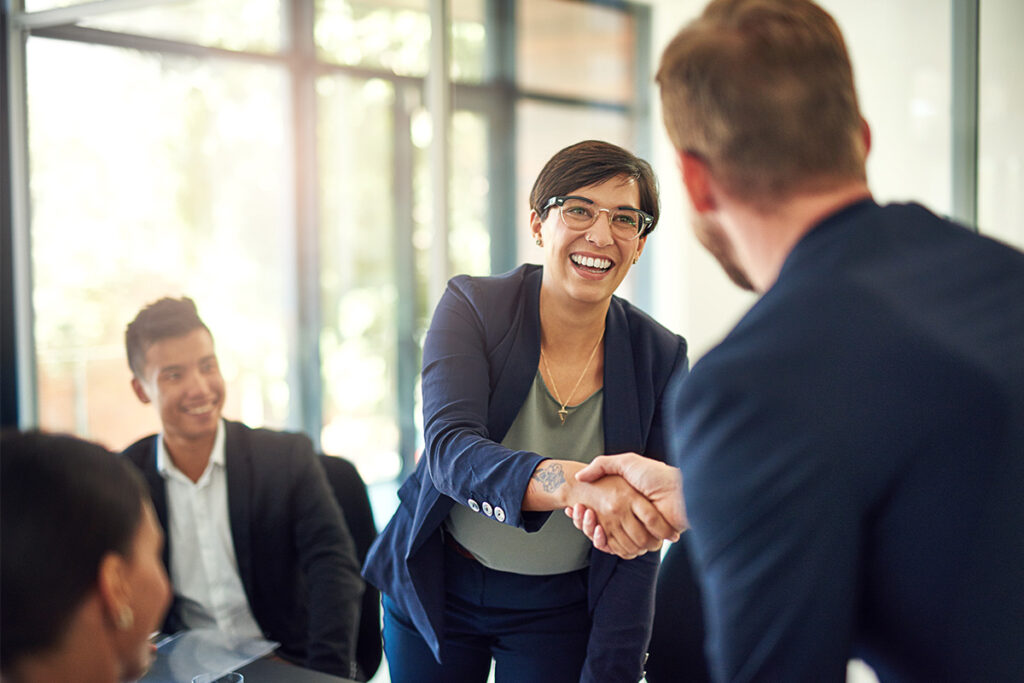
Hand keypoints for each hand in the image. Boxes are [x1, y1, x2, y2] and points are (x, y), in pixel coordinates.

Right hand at [565, 454, 685, 552]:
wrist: (677, 491)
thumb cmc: (654, 474)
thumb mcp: (626, 463)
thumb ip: (603, 465)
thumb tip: (580, 477)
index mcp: (624, 501)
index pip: (597, 511)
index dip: (583, 511)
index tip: (572, 507)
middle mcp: (628, 516)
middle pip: (598, 524)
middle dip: (583, 519)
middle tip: (573, 511)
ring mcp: (635, 529)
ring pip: (604, 536)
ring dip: (589, 528)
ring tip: (582, 517)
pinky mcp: (640, 541)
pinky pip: (617, 547)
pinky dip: (603, 542)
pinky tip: (595, 530)